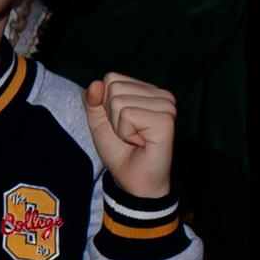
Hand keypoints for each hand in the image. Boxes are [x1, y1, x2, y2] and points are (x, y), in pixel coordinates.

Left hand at [85, 71, 175, 199]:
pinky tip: (141, 142)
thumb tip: (94, 83)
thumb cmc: (120, 151)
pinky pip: (127, 115)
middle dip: (111, 115)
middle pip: (113, 88)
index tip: (121, 124)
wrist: (133, 180)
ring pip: (118, 101)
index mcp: (148, 91)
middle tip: (129, 134)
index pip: (111, 78)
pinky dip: (126, 133)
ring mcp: (167, 106)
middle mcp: (162, 95)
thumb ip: (92, 100)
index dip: (105, 105)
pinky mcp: (166, 120)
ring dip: (119, 126)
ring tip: (136, 139)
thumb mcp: (99, 122)